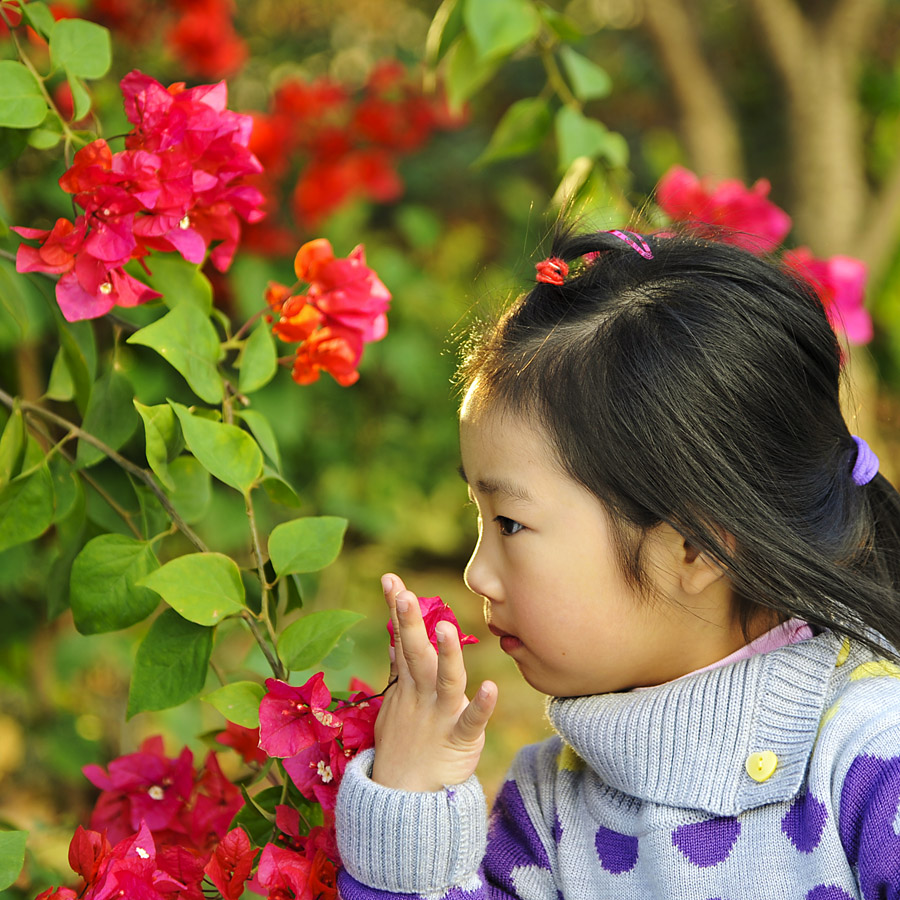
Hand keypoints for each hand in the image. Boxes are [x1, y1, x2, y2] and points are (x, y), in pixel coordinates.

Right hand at [371, 573, 496, 791]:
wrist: (404, 799)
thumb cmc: (404, 745)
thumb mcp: (396, 703)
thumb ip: (400, 669)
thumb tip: (395, 638)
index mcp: (408, 685)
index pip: (401, 640)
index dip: (397, 610)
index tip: (391, 579)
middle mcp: (421, 695)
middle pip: (415, 654)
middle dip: (409, 623)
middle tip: (404, 592)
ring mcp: (439, 716)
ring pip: (444, 680)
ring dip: (446, 655)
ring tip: (447, 628)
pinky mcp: (459, 740)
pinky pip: (471, 721)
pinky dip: (481, 706)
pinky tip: (492, 687)